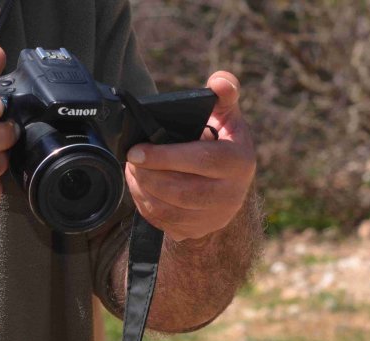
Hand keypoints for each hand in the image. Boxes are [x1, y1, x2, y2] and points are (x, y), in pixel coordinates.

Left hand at [125, 72, 255, 240]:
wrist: (230, 187)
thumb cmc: (225, 144)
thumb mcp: (229, 117)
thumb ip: (224, 95)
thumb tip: (219, 82)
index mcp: (239, 162)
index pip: (202, 161)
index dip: (165, 157)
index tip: (136, 151)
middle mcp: (231, 194)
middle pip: (182, 191)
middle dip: (149, 175)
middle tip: (131, 160)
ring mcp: (215, 216)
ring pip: (170, 210)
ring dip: (143, 190)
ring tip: (133, 171)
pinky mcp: (199, 230)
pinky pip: (165, 223)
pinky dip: (146, 206)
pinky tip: (140, 188)